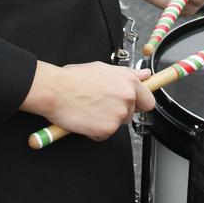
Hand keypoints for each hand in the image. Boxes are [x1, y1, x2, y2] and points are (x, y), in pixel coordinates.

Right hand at [20, 60, 155, 139]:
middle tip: (101, 105)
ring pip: (118, 124)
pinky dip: (95, 130)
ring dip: (106, 121)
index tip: (134, 104)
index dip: (139, 103)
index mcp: (128, 81)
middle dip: (119, 112)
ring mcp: (118, 115)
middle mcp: (127, 98)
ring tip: (90, 109)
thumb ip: (127, 74)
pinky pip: (105, 134)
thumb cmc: (73, 79)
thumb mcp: (103, 69)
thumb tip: (145, 74)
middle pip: (132, 114)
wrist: (55, 90)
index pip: (148, 100)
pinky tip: (85, 118)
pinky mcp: (107, 130)